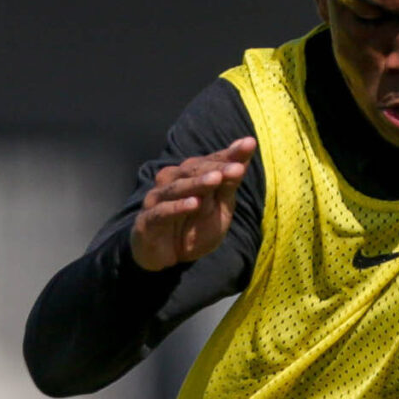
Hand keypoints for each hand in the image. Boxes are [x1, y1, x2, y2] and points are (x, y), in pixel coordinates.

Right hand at [130, 137, 256, 270]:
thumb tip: (243, 158)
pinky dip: (178, 207)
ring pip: (178, 187)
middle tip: (238, 166)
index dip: (230, 153)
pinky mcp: (148, 220)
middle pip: (194, 170)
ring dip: (198, 183)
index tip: (250, 143)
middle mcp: (172, 180)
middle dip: (217, 168)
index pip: (212, 160)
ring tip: (216, 179)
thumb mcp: (219, 208)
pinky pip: (163, 211)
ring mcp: (158, 199)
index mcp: (191, 174)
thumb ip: (228, 184)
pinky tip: (193, 204)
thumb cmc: (195, 226)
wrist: (169, 256)